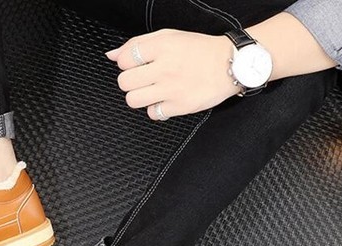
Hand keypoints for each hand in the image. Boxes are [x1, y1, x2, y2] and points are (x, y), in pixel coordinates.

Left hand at [106, 29, 239, 119]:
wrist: (230, 64)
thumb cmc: (198, 50)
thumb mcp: (169, 37)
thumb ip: (137, 44)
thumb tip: (111, 55)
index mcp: (162, 46)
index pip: (124, 59)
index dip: (126, 63)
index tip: (136, 64)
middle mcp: (165, 68)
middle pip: (124, 82)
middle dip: (130, 81)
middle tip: (143, 79)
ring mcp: (172, 89)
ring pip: (133, 100)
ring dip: (139, 96)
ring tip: (152, 90)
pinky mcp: (179, 106)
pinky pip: (152, 113)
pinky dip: (157, 109)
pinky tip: (166, 99)